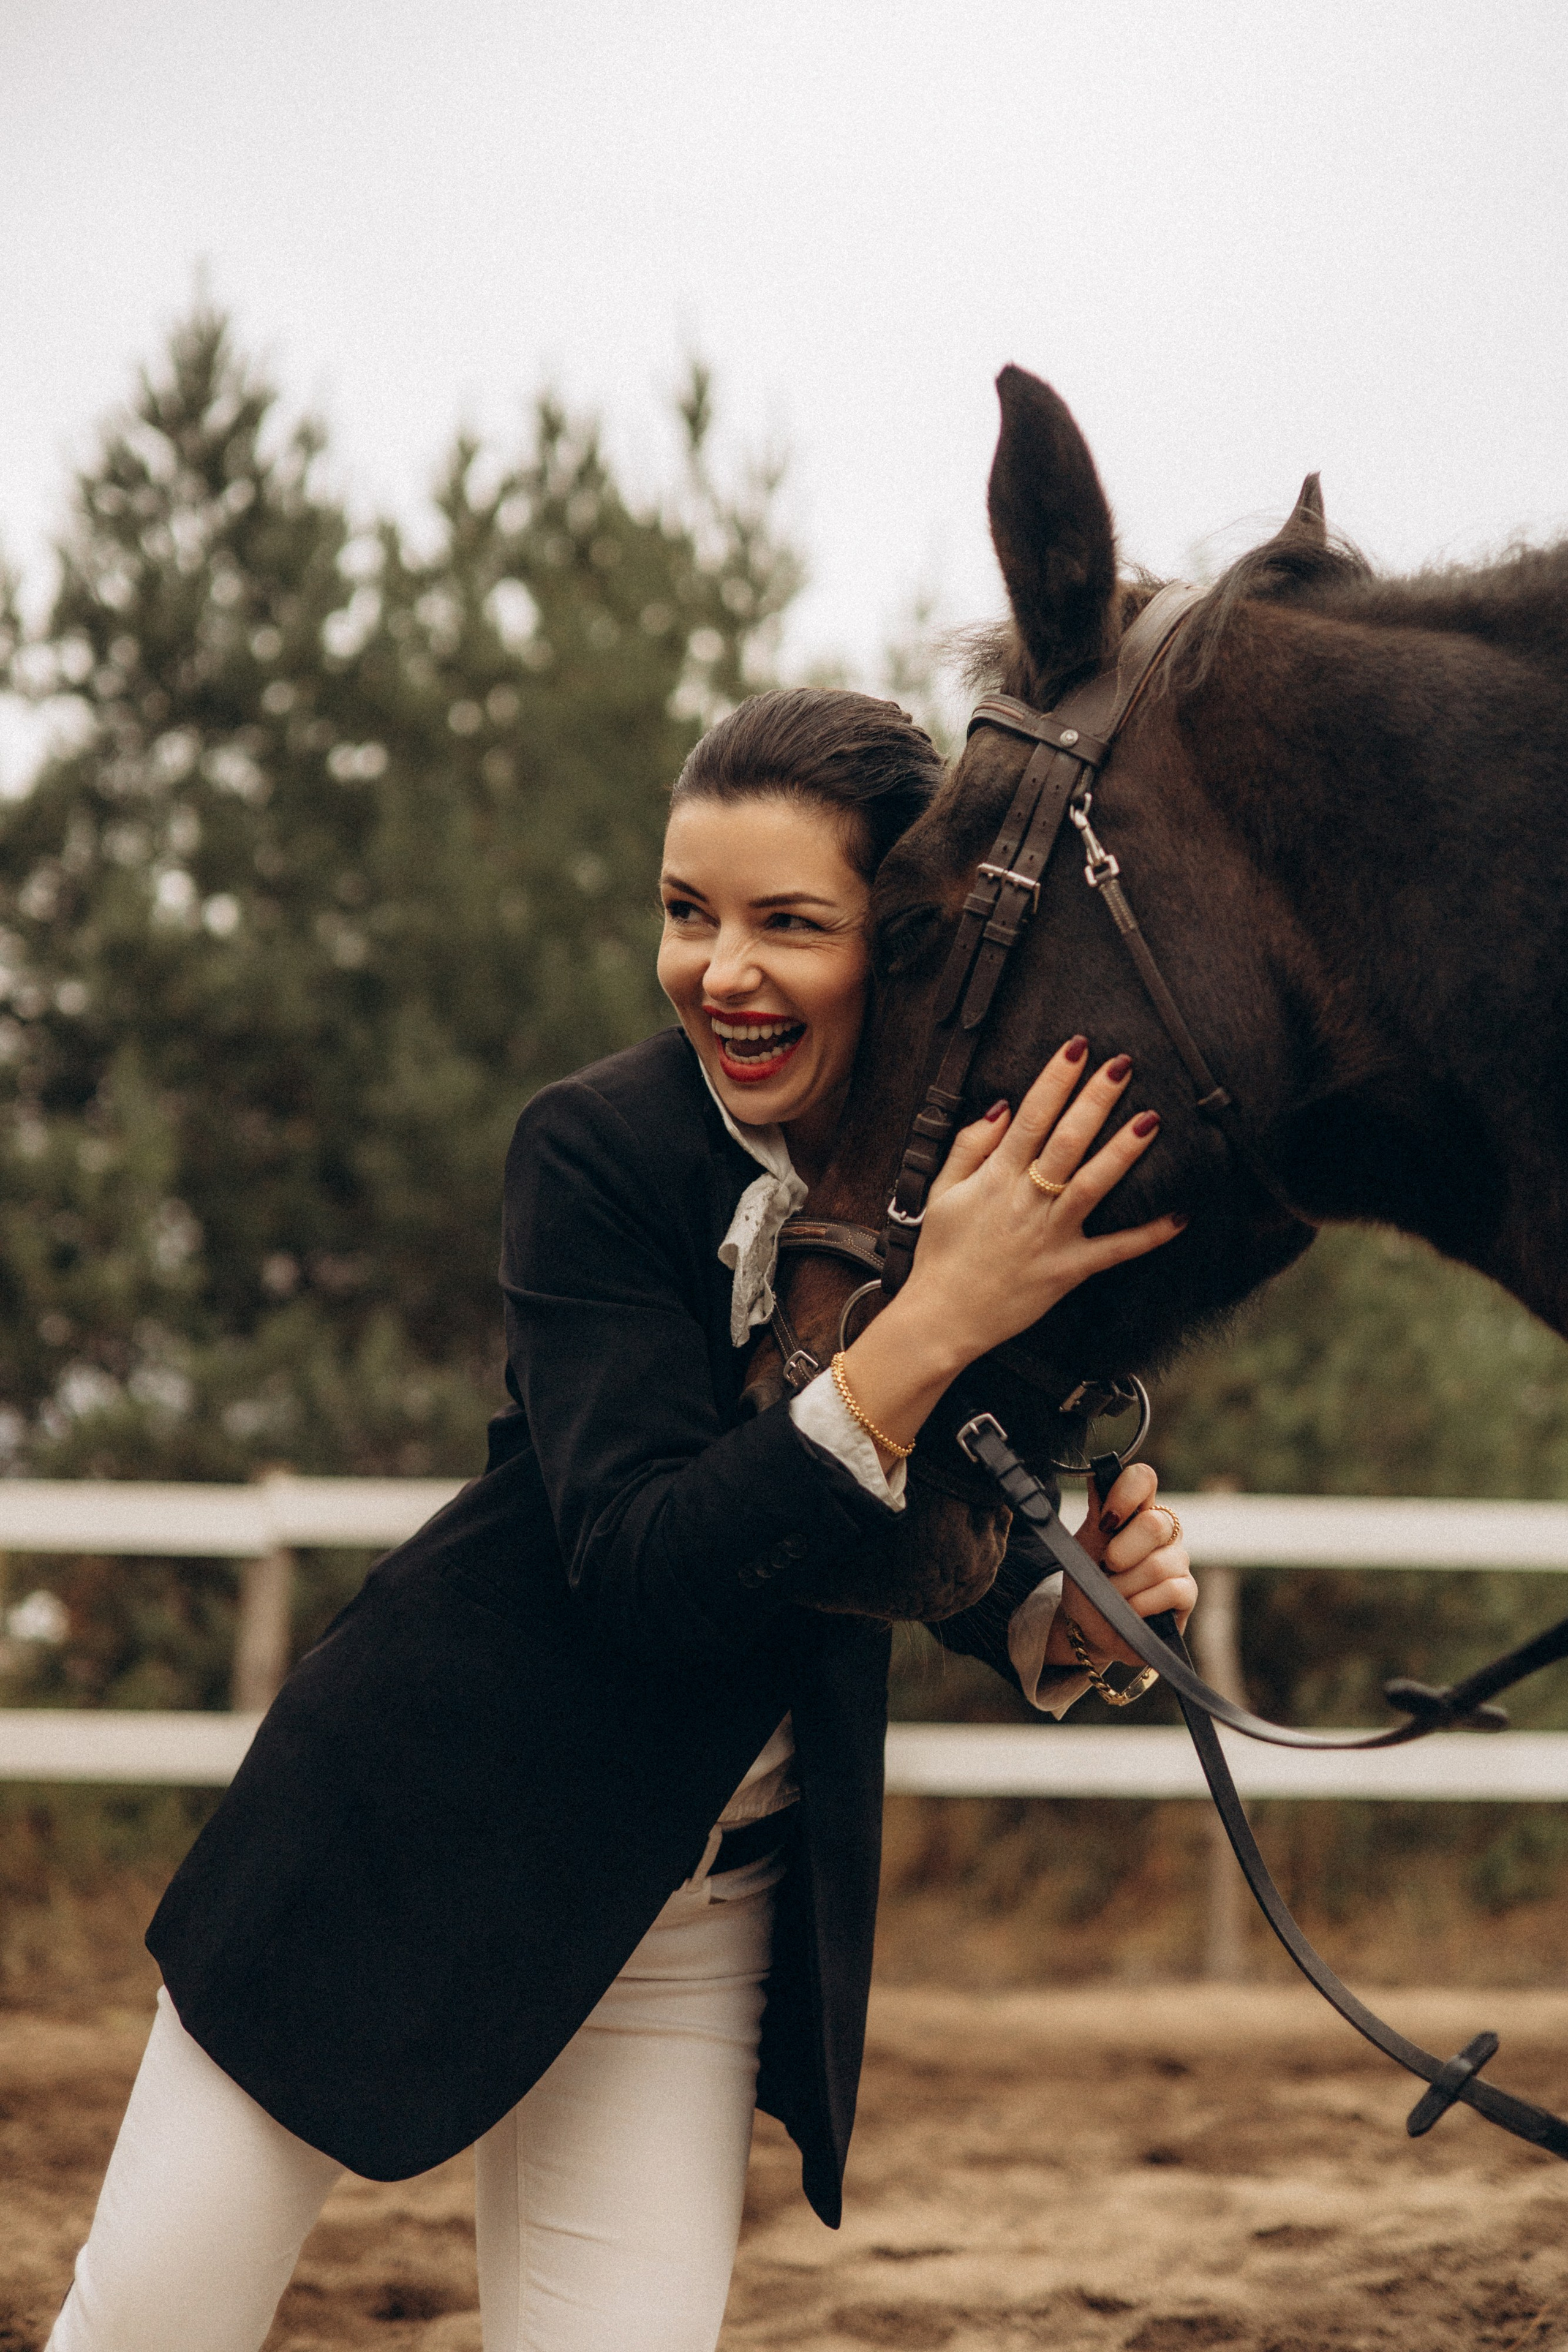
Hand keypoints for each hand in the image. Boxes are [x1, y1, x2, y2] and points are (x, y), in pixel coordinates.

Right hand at [902, 1037, 1185, 1371]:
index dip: (1055, 1079)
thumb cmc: (943, 1253)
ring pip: (1092, 1185)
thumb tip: (1001, 1106)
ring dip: (1123, 1151)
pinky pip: (1113, 1251)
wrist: (942, 1317)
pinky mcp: (1067, 1268)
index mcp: (996, 1178)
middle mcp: (1026, 1201)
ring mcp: (1050, 1235)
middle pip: (1067, 1141)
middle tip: (1124, 1066)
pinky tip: (1179, 1216)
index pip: (1030, 1116)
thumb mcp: (942, 1191)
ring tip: (1152, 1119)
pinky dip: (1147, 1236)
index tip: (1077, 1046)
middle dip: (1095, 1100)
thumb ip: (970, 1145)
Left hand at [1045, 1461, 1196, 1671]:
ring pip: (1157, 1565)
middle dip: (1122, 1551)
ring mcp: (1177, 1561)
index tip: (1105, 1520)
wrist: (1090, 1628)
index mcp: (1136, 1511)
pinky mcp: (1187, 1593)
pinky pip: (1171, 1591)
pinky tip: (1132, 1612)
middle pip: (1155, 1523)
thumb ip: (1096, 1513)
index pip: (1143, 1479)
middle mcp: (1163, 1532)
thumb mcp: (1082, 1548)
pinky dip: (1142, 1605)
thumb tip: (1097, 1475)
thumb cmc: (1088, 1583)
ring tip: (1115, 1597)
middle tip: (1107, 1567)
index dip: (1126, 1492)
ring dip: (1124, 1588)